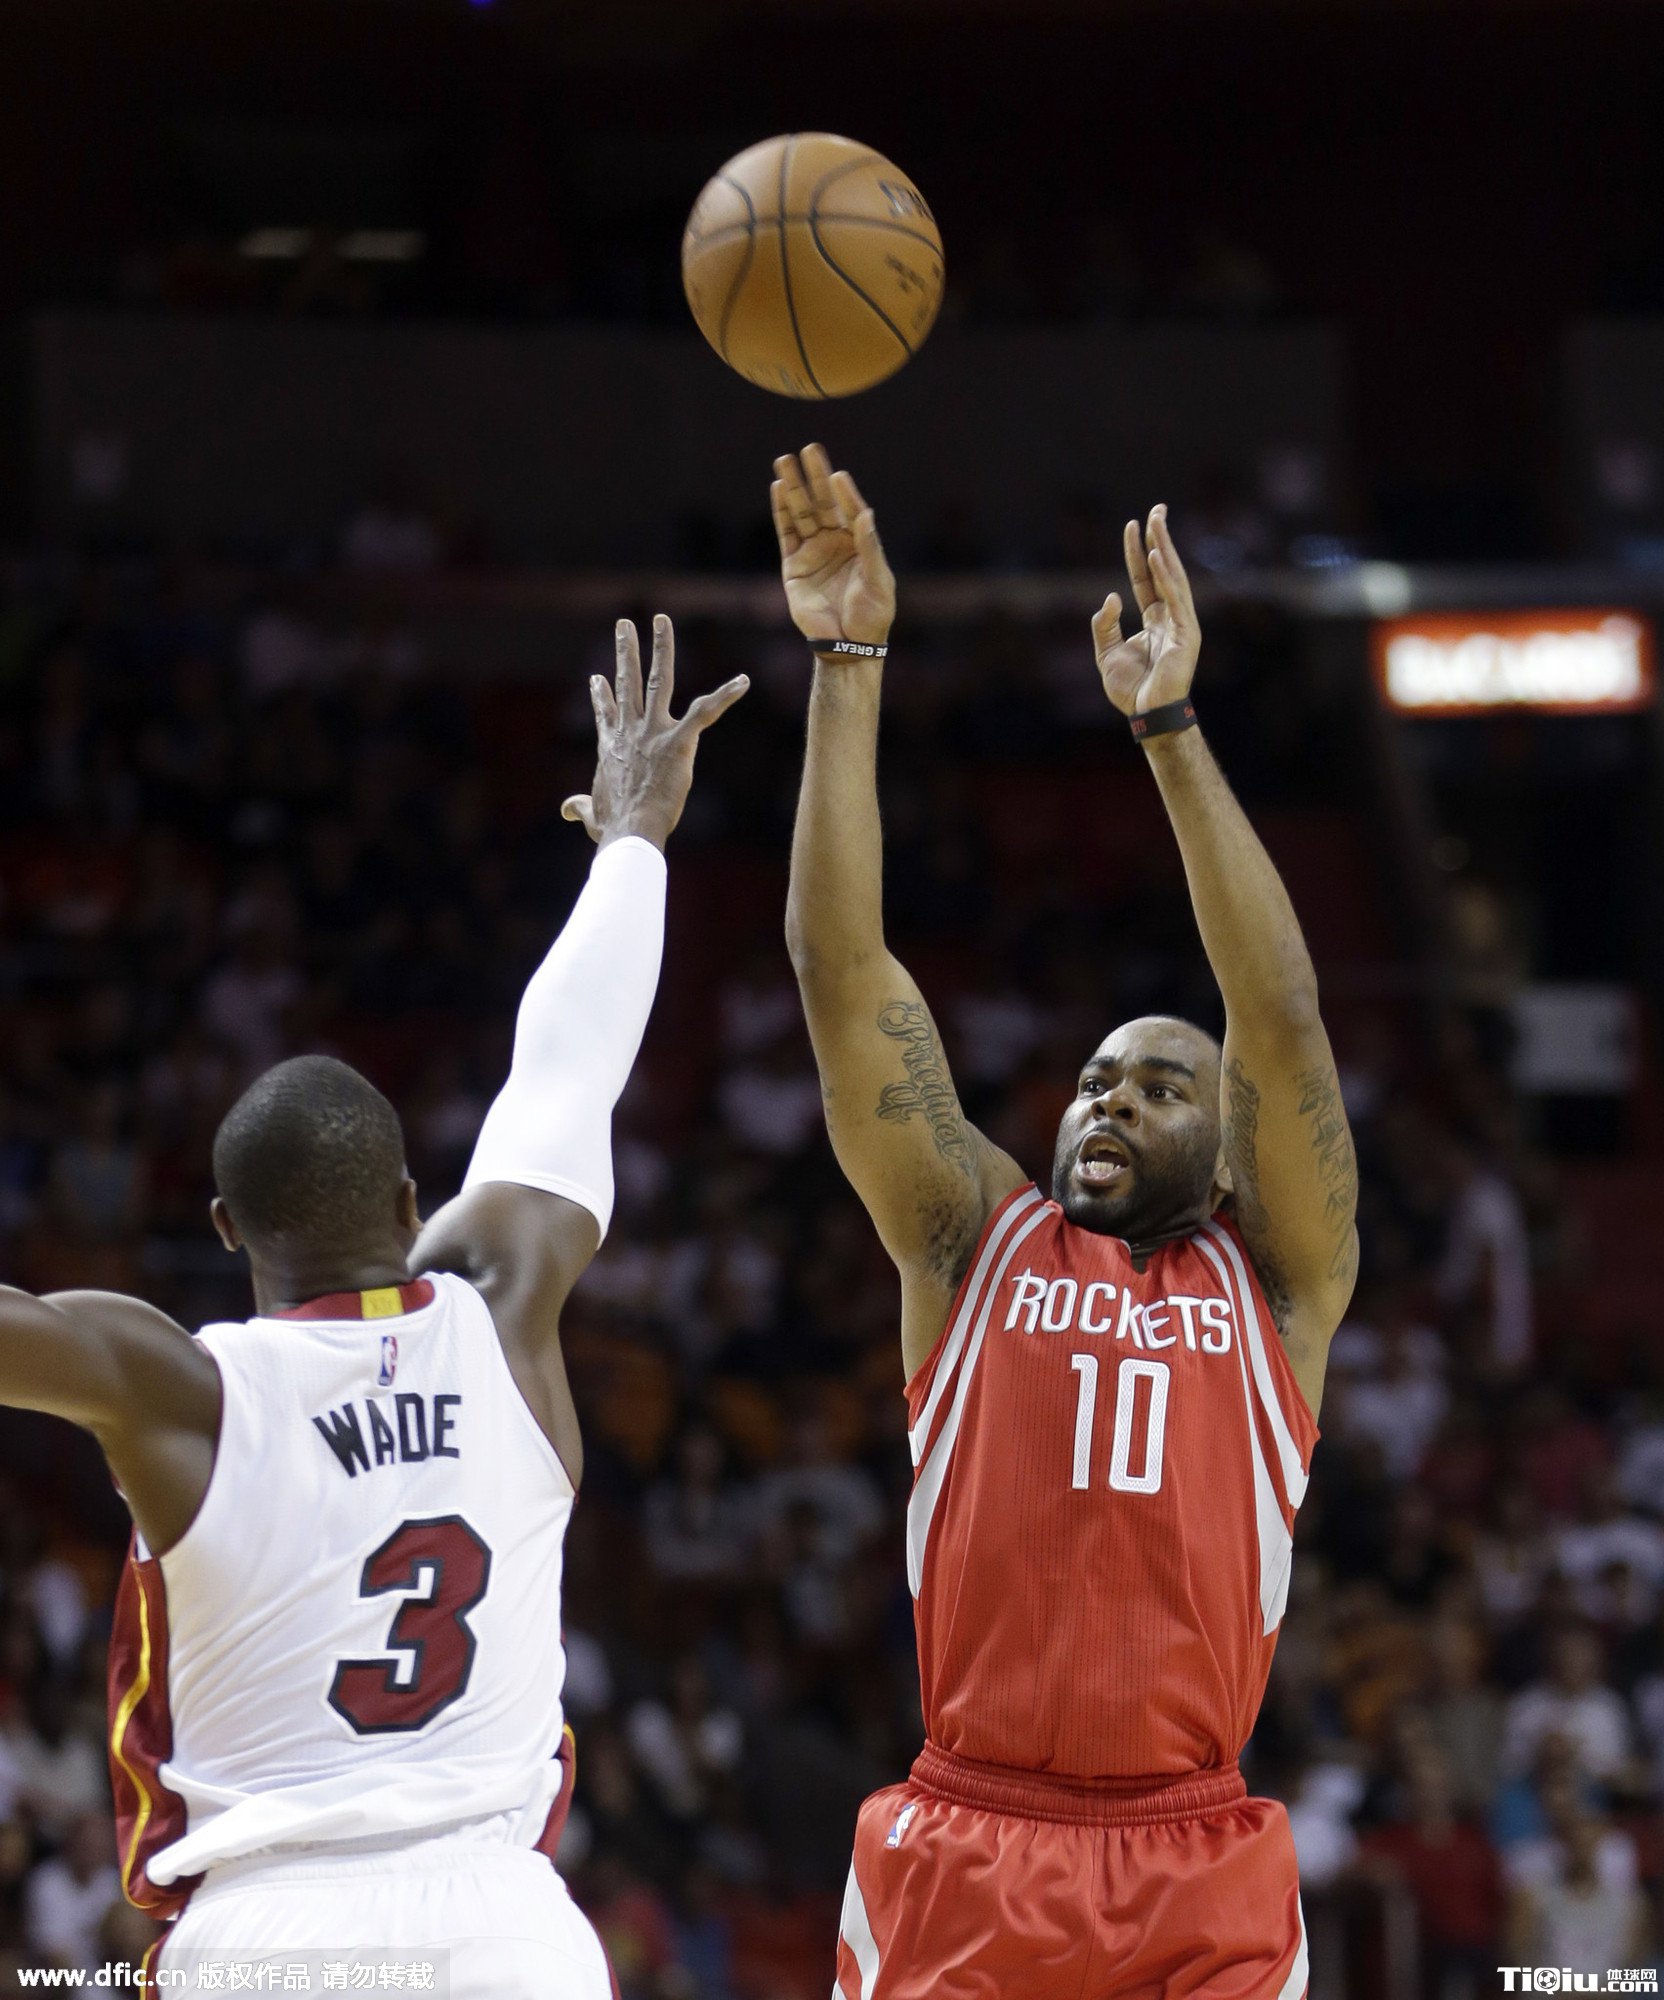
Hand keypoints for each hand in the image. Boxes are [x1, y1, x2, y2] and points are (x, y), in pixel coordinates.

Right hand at [562, 616, 747, 850]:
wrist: (629, 829)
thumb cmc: (611, 826)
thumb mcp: (591, 813)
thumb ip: (581, 807)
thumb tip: (568, 809)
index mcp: (611, 746)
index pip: (606, 713)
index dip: (602, 694)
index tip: (598, 677)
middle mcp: (631, 731)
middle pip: (627, 681)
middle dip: (626, 650)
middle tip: (624, 624)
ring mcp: (654, 732)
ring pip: (657, 680)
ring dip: (661, 648)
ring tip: (661, 621)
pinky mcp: (679, 741)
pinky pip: (705, 713)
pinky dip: (726, 696)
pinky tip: (743, 681)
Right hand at [771, 444, 895, 648]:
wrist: (848, 646)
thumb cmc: (872, 616)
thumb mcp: (878, 581)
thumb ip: (869, 547)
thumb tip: (865, 513)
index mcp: (859, 543)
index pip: (849, 509)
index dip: (843, 492)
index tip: (837, 474)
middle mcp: (835, 542)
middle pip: (823, 503)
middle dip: (815, 477)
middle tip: (809, 449)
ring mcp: (813, 551)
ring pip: (802, 513)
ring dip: (794, 487)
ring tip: (784, 461)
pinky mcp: (794, 565)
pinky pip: (786, 532)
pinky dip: (782, 511)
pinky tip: (778, 488)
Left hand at [1091, 505, 1200, 717]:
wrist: (1147, 715)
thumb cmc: (1131, 690)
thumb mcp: (1106, 653)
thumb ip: (1104, 624)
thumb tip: (1110, 595)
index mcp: (1155, 619)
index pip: (1145, 578)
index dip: (1138, 552)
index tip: (1133, 525)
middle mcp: (1170, 616)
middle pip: (1163, 570)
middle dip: (1160, 538)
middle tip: (1157, 509)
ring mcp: (1181, 623)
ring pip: (1172, 577)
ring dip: (1165, 548)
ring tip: (1157, 521)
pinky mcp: (1186, 634)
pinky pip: (1176, 599)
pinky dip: (1167, 577)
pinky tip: (1158, 556)